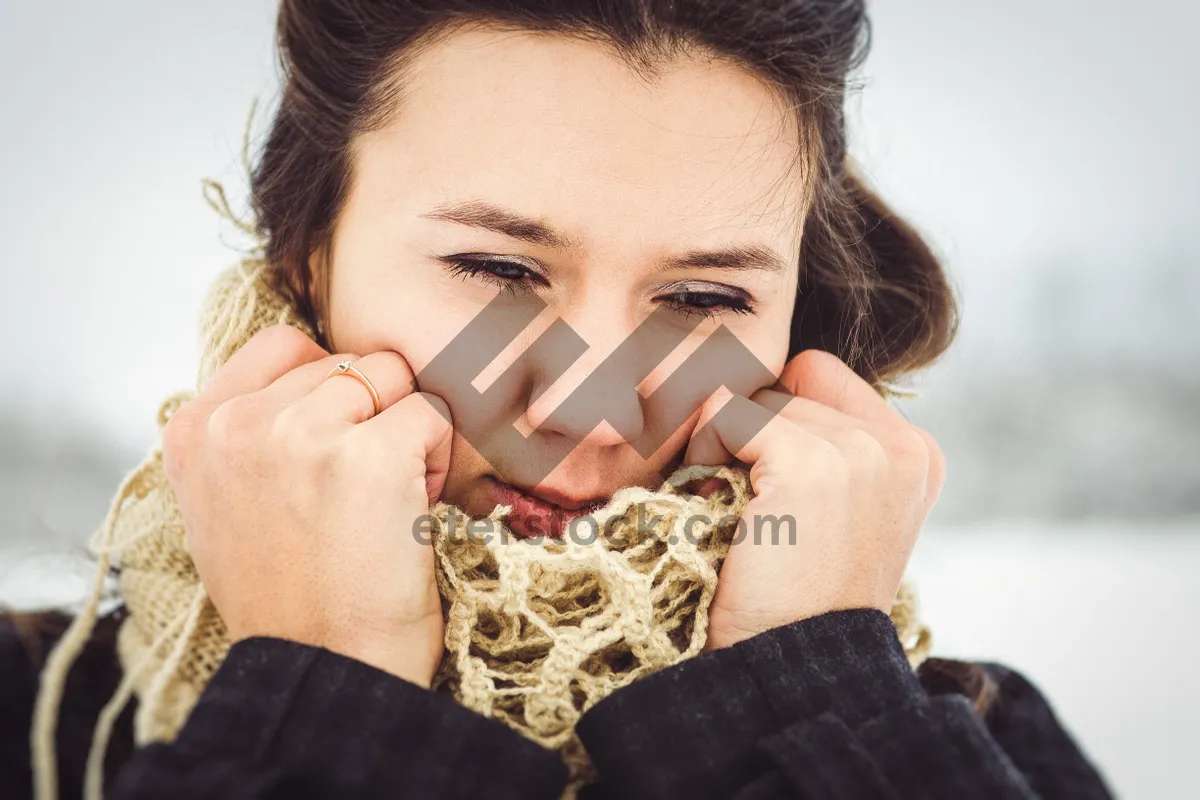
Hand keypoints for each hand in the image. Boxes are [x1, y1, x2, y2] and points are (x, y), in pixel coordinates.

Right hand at [161, 324, 452, 686]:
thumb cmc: (289, 600)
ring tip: (385, 499)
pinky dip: (436, 460)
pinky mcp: (369, 454)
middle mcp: (240, 423)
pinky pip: (430, 414)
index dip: (330, 386)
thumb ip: (246, 436)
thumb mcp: (223, 507)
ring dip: (406, 433)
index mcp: (196, 431)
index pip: (284, 344)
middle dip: (370, 415)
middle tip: (359, 490)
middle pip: (349, 363)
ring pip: (394, 378)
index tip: (335, 442)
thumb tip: (307, 377)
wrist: (322, 672)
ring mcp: (303, 433)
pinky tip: (410, 511)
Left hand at [684, 350, 944, 650]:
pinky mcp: (813, 464)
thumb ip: (822, 445)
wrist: (792, 669)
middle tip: (745, 501)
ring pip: (757, 398)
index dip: (776, 417)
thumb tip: (740, 382)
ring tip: (737, 511)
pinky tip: (719, 506)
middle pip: (789, 383)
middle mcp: (902, 445)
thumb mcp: (835, 513)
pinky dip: (707, 453)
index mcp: (916, 454)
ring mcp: (862, 452)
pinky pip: (728, 415)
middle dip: (752, 433)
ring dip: (726, 446)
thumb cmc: (797, 595)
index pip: (819, 377)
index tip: (764, 479)